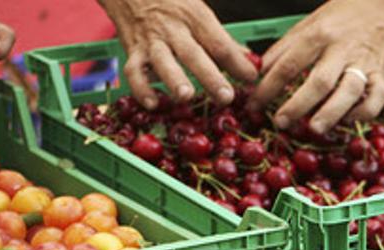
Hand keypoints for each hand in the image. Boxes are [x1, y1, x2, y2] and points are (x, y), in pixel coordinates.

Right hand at [101, 0, 257, 108]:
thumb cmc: (170, 3)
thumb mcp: (198, 12)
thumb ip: (222, 39)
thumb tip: (249, 62)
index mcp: (194, 18)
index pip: (219, 42)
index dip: (237, 62)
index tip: (251, 79)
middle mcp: (173, 30)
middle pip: (193, 54)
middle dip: (210, 77)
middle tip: (225, 97)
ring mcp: (151, 41)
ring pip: (162, 61)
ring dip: (174, 80)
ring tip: (186, 97)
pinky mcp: (132, 51)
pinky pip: (134, 72)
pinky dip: (141, 89)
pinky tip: (152, 105)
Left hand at [249, 0, 383, 133]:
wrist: (379, 8)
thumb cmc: (337, 20)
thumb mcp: (307, 24)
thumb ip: (284, 48)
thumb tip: (260, 72)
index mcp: (318, 35)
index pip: (289, 64)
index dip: (269, 87)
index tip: (254, 105)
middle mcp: (341, 49)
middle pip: (320, 82)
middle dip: (298, 105)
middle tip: (280, 122)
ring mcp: (362, 62)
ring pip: (350, 90)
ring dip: (331, 112)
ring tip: (314, 128)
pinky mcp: (380, 73)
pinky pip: (378, 96)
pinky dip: (364, 111)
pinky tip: (347, 119)